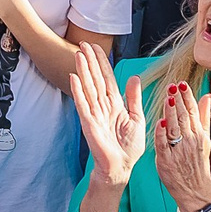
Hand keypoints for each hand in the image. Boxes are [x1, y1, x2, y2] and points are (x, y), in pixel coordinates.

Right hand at [67, 39, 142, 187]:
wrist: (121, 167)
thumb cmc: (128, 147)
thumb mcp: (136, 118)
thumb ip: (134, 98)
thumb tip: (134, 77)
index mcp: (115, 104)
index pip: (107, 78)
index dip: (102, 63)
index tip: (96, 47)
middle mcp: (103, 106)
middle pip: (95, 79)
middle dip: (90, 61)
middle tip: (83, 44)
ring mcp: (94, 114)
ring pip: (88, 87)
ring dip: (83, 71)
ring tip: (78, 55)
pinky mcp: (89, 124)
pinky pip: (82, 104)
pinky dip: (78, 91)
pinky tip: (73, 78)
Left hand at [152, 81, 210, 211]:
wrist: (196, 191)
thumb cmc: (198, 164)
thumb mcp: (205, 140)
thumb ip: (203, 117)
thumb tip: (207, 96)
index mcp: (199, 134)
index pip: (192, 111)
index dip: (187, 97)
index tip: (182, 84)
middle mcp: (190, 141)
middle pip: (183, 117)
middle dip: (178, 100)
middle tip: (173, 85)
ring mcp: (178, 151)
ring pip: (174, 128)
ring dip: (171, 112)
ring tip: (168, 97)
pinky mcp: (167, 161)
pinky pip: (163, 144)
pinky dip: (162, 133)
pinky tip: (160, 122)